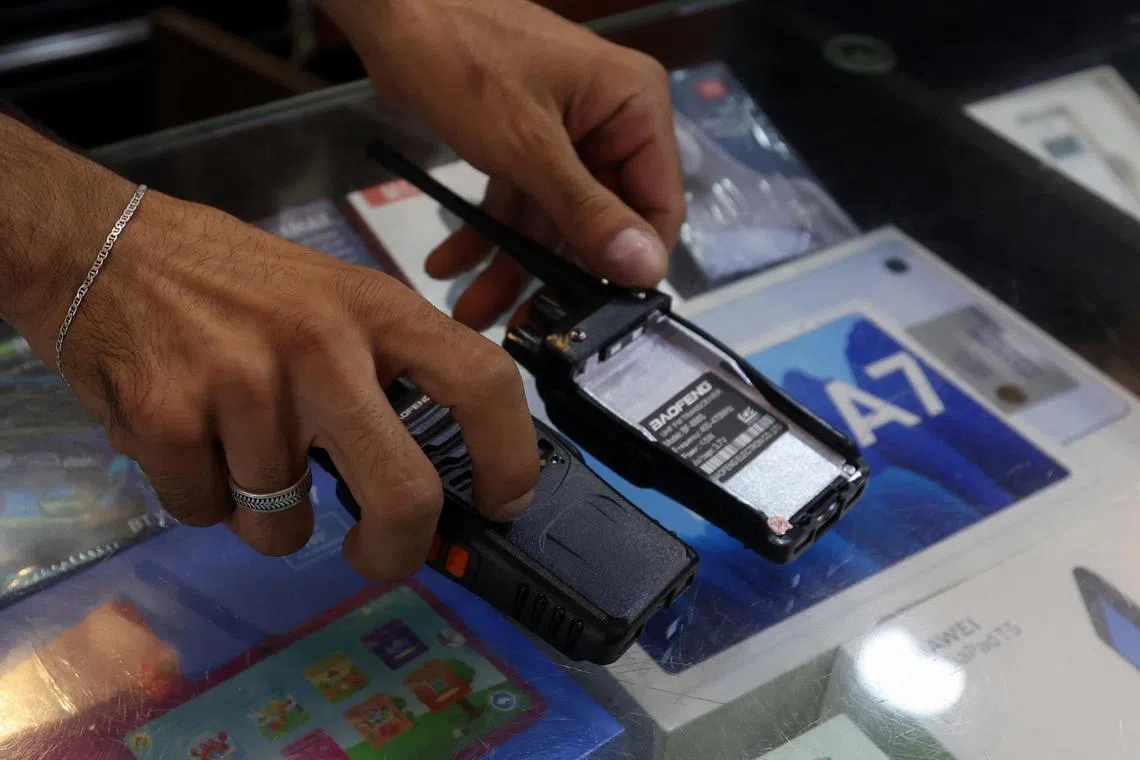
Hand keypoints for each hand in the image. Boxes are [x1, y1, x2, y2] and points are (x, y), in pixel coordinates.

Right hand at [21, 183, 538, 579]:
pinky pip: (206, 513)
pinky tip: (186, 436)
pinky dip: (200, 496)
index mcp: (376, 309)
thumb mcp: (331, 299)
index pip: (482, 381)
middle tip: (376, 555)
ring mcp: (246, 384)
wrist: (100, 247)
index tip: (502, 503)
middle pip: (405, 493)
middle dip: (395, 552)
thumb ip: (384, 374)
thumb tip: (430, 484)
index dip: (511, 457)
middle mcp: (323, 346)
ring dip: (263, 511)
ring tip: (236, 445)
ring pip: (283, 524)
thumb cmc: (230, 282)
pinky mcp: (170, 419)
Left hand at [324, 0, 685, 329]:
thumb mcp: (527, 145)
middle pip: (599, 222)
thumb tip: (644, 268)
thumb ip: (587, 211)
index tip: (599, 314)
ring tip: (469, 309)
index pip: (657, 204)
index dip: (631, 263)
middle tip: (522, 326)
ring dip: (510, 263)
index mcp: (634, 109)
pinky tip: (450, 264)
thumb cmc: (462, 55)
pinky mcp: (526, 143)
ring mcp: (567, 136)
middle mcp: (610, 124)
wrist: (391, 8)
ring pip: (552, 221)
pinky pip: (519, 201)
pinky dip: (487, 232)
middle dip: (553, 275)